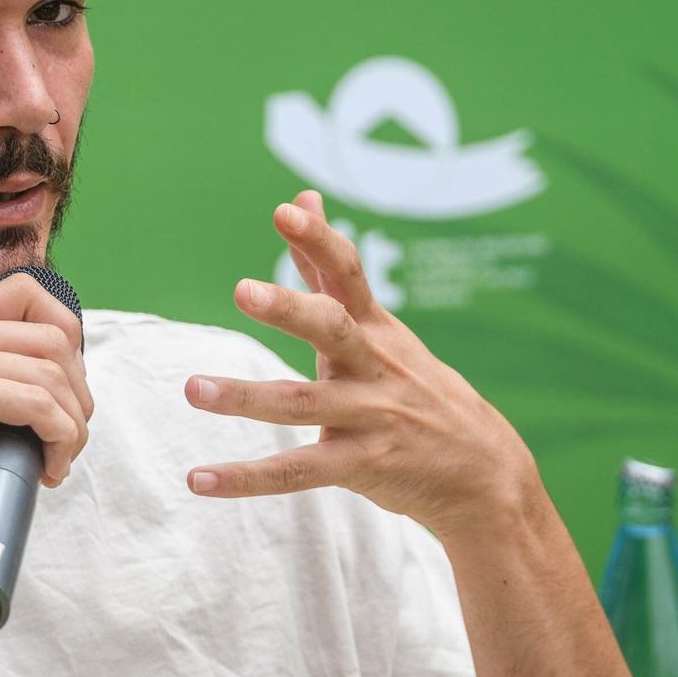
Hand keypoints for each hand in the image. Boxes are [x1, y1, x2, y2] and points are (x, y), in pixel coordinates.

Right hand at [0, 274, 92, 594]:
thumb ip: (6, 368)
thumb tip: (77, 356)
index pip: (27, 293)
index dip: (67, 334)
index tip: (64, 390)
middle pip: (51, 337)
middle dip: (77, 393)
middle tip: (65, 439)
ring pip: (51, 373)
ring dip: (72, 423)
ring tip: (58, 458)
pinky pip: (38, 403)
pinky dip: (60, 437)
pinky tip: (50, 468)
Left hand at [183, 189, 539, 541]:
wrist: (484, 472)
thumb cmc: (415, 388)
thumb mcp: (379, 327)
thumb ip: (329, 268)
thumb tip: (301, 197)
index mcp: (375, 328)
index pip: (349, 274)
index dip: (320, 240)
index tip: (285, 210)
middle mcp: (373, 366)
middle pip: (331, 330)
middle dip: (290, 309)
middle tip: (242, 290)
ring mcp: (369, 417)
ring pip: (302, 404)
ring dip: (245, 397)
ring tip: (193, 388)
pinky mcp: (361, 466)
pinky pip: (297, 471)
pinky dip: (247, 477)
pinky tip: (200, 479)